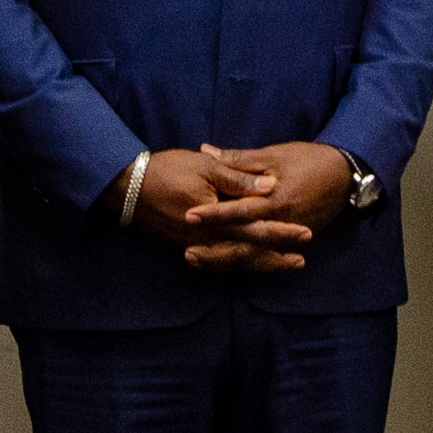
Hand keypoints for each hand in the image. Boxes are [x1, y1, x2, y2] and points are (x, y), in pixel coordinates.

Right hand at [107, 148, 310, 270]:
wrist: (125, 188)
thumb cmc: (167, 171)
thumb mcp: (207, 167)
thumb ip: (240, 179)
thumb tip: (270, 186)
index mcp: (217, 219)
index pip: (257, 229)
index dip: (283, 232)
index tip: (306, 234)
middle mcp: (207, 240)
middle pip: (248, 253)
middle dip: (275, 257)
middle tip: (300, 260)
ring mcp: (194, 246)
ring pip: (233, 261)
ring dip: (258, 264)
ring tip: (281, 265)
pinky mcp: (184, 246)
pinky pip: (216, 261)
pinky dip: (234, 264)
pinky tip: (245, 264)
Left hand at [177, 143, 352, 270]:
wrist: (344, 176)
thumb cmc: (308, 160)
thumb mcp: (273, 155)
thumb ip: (239, 159)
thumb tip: (206, 151)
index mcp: (275, 200)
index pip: (239, 211)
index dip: (213, 214)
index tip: (189, 216)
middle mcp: (281, 223)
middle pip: (244, 244)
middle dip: (215, 251)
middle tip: (187, 253)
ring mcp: (287, 236)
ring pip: (252, 256)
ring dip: (224, 259)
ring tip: (197, 259)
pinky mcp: (291, 241)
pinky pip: (263, 255)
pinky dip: (242, 259)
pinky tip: (221, 259)